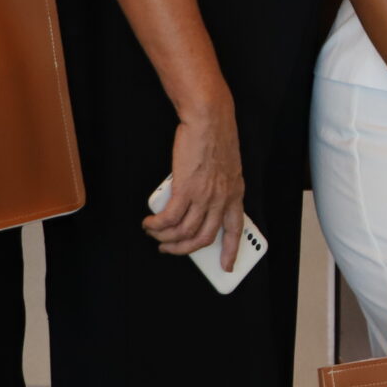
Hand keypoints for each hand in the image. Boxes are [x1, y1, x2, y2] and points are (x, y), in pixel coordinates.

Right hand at [149, 104, 246, 268]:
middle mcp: (222, 199)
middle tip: (170, 250)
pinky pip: (169, 218)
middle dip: (184, 250)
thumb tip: (200, 205)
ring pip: (184, 232)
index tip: (228, 266)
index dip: (232, 251)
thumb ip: (218, 188)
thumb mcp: (227, 168)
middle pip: (204, 237)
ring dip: (166, 239)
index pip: (236, 230)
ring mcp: (204, 196)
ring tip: (155, 235)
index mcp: (235, 194)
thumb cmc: (215, 138)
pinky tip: (150, 223)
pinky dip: (157, 225)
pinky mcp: (186, 189)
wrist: (209, 120)